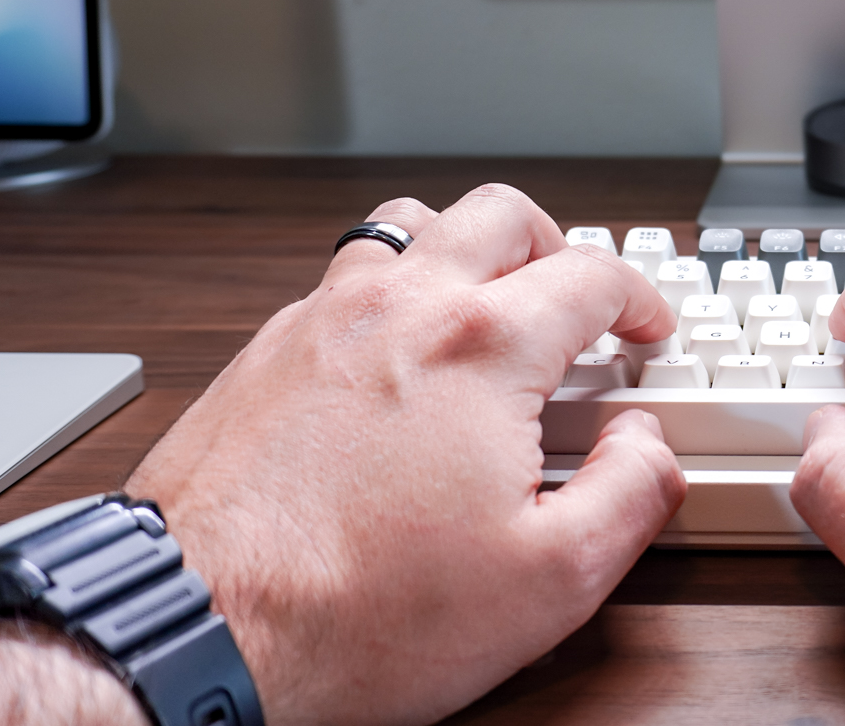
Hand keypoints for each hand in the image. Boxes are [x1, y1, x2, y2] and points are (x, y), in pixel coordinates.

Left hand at [124, 186, 684, 725]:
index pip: (592, 274)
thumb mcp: (551, 580)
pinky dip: (389, 294)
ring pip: (409, 227)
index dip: (640, 299)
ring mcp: (320, 320)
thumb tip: (647, 445)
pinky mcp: (262, 353)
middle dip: (558, 247)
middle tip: (578, 299)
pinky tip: (396, 356)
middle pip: (500, 214)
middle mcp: (399, 307)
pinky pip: (340, 279)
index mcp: (482, 346)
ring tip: (488, 306)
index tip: (645, 330)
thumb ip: (631, 493)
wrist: (196, 631)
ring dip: (465, 251)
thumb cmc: (354, 612)